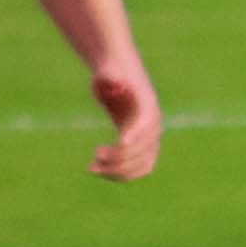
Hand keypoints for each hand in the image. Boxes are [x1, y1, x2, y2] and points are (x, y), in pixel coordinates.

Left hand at [85, 55, 162, 181]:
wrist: (121, 77)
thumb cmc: (112, 73)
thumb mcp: (109, 71)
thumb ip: (110, 76)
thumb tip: (113, 83)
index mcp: (148, 108)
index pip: (146, 126)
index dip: (136, 135)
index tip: (121, 143)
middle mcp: (153, 127)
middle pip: (144, 150)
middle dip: (121, 157)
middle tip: (95, 154)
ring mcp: (149, 141)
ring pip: (142, 166)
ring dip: (118, 172)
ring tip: (91, 168)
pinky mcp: (140, 150)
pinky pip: (136, 170)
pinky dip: (119, 175)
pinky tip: (97, 170)